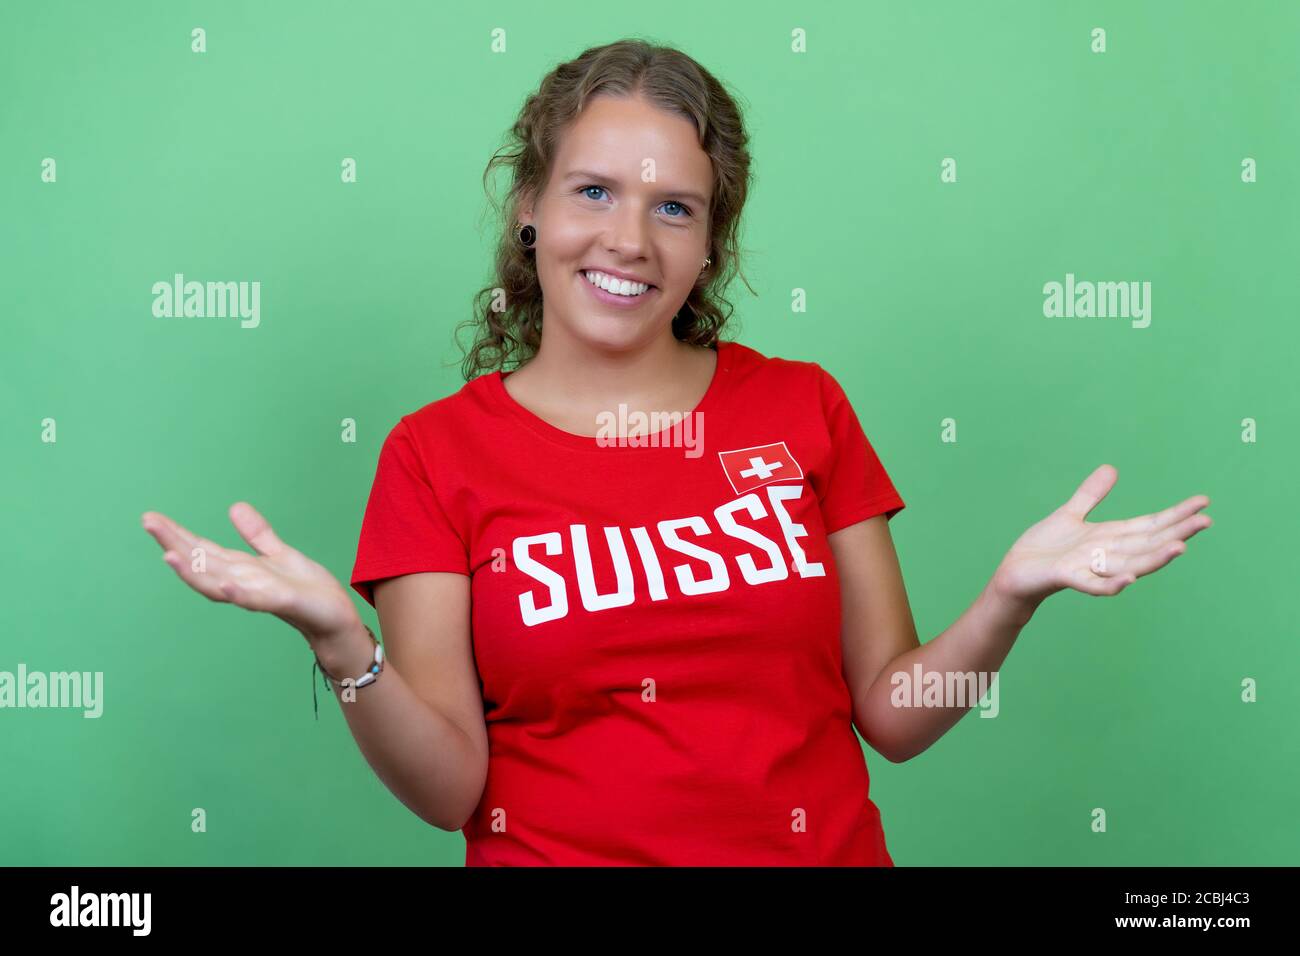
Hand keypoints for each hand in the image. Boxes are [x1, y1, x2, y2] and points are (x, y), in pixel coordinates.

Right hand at [142, 502, 360, 643]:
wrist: (334, 617)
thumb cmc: (307, 590)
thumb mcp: (280, 554)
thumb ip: (257, 534)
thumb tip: (234, 507)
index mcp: (241, 568)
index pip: (202, 549)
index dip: (177, 534)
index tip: (151, 518)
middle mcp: (242, 582)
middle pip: (202, 562)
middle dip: (174, 544)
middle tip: (148, 522)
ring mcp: (258, 593)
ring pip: (218, 583)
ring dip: (193, 571)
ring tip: (168, 555)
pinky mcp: (281, 602)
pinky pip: (255, 600)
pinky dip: (239, 594)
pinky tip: (225, 585)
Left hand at [990, 464, 1211, 614]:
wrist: (1014, 574)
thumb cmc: (1043, 550)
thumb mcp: (1069, 515)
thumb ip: (1091, 496)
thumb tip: (1112, 469)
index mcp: (1109, 537)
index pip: (1150, 525)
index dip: (1176, 515)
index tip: (1203, 502)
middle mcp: (1106, 554)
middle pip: (1148, 543)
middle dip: (1177, 532)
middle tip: (1207, 521)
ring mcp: (1089, 568)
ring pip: (1130, 564)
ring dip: (1155, 558)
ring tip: (1181, 547)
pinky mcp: (1067, 578)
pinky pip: (1094, 584)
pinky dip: (1112, 583)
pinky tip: (1129, 579)